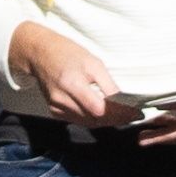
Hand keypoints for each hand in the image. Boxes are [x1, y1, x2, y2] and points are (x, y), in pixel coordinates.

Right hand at [9, 21, 128, 126]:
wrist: (38, 53)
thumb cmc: (67, 53)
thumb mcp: (93, 62)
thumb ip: (107, 84)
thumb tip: (123, 102)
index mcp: (72, 84)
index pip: (100, 109)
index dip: (120, 114)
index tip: (136, 113)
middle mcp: (62, 99)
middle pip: (95, 119)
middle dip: (117, 119)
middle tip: (132, 115)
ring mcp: (56, 107)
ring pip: (88, 123)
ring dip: (107, 122)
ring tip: (121, 116)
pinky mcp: (54, 110)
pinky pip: (78, 121)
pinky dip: (93, 120)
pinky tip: (103, 114)